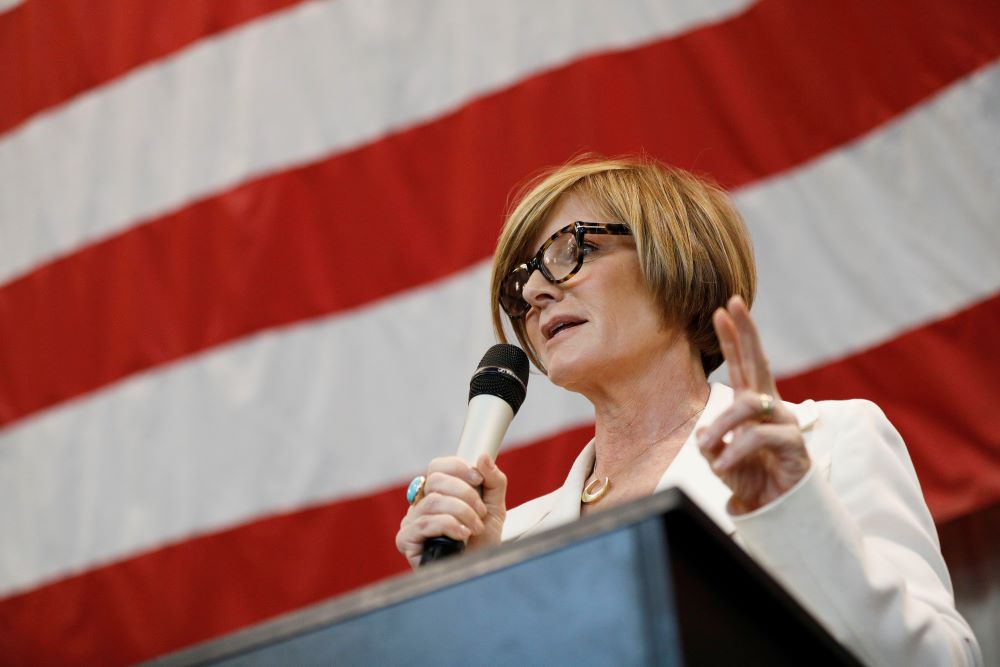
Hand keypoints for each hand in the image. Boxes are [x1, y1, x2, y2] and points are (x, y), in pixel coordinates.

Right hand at [395, 453, 507, 568]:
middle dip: (466, 494)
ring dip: (462, 513)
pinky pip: (424, 523)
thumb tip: (482, 456)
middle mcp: (421, 504)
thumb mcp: (495, 507)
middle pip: (435, 480)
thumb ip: (493, 481)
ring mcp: (411, 521)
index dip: (458, 468)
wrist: (480, 573)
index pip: (438, 466)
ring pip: (433, 501)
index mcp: (438, 493)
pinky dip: (449, 525)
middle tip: (481, 513)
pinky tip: (462, 536)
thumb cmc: (483, 543)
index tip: (478, 480)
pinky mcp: (406, 540)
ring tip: (475, 528)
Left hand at [697, 296, 809, 513]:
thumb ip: (713, 444)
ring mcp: (784, 422)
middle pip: (759, 362)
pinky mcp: (793, 443)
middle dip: (746, 332)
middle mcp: (771, 407)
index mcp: (753, 405)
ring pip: (748, 404)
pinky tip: (722, 465)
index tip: (720, 310)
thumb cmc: (752, 480)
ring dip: (722, 424)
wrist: (778, 510)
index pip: (742, 365)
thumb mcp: (721, 459)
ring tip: (705, 448)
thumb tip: (704, 435)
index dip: (733, 338)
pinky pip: (757, 436)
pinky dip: (735, 450)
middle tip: (732, 304)